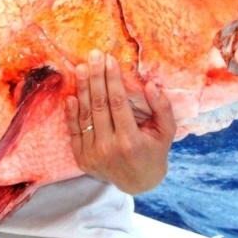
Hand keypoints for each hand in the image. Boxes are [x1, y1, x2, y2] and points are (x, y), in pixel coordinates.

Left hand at [64, 50, 175, 194]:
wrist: (137, 182)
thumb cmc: (153, 151)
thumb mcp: (166, 132)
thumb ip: (162, 108)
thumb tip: (150, 85)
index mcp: (130, 141)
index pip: (118, 103)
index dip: (112, 80)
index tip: (109, 60)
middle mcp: (108, 148)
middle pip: (99, 105)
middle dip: (96, 77)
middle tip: (93, 56)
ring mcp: (92, 154)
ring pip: (85, 115)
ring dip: (82, 89)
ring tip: (81, 68)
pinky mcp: (81, 158)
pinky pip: (74, 130)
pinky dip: (71, 112)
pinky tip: (71, 95)